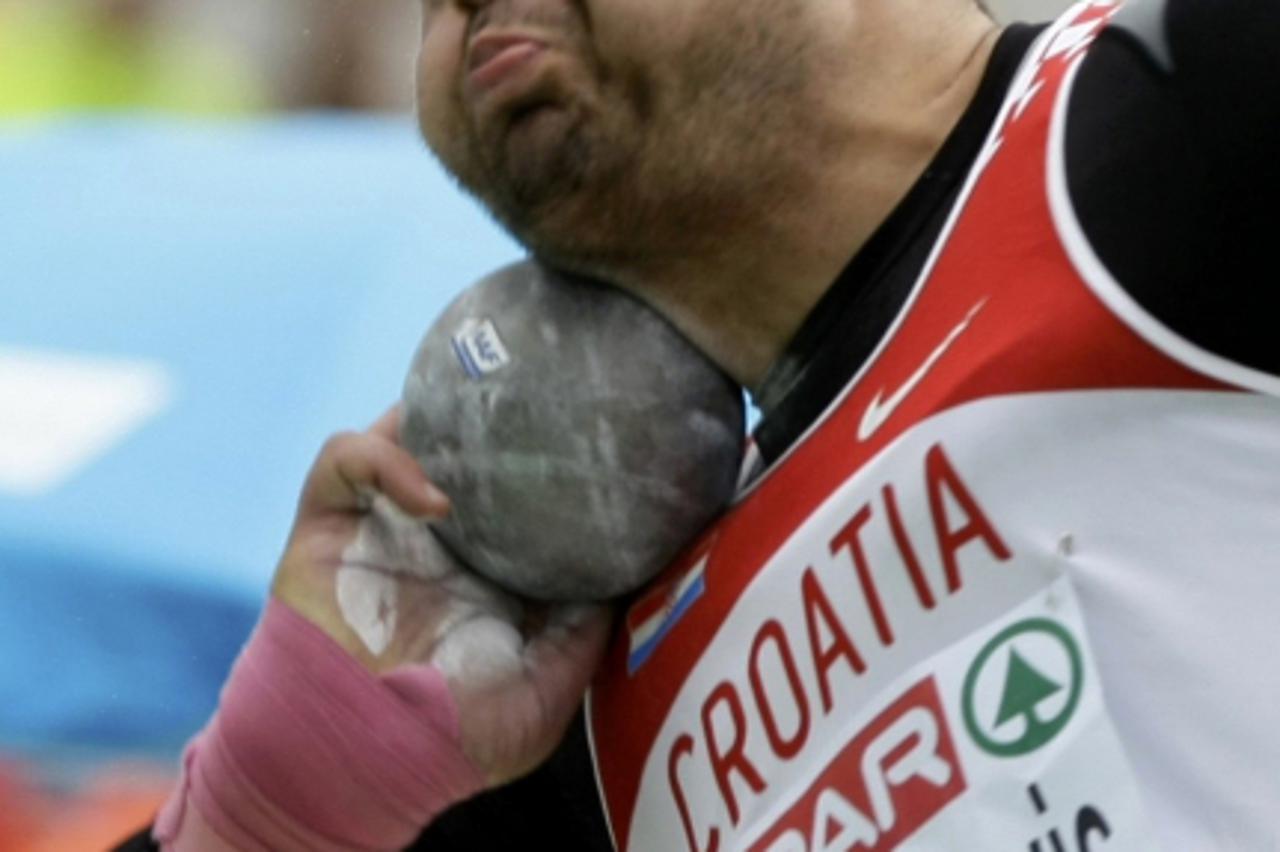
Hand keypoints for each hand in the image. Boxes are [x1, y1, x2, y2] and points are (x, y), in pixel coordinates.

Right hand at [272, 406, 612, 785]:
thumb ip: (582, 633)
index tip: (583, 431)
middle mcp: (434, 538)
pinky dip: (385, 458)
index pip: (514, 489)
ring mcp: (380, 525)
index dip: (542, 457)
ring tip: (478, 419)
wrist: (358, 763)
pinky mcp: (327, 524)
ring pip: (402, 431)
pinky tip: (433, 499)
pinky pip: (344, 458)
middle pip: (458, 446)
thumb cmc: (451, 742)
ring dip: (434, 416)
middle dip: (488, 414)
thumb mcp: (546, 693)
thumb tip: (626, 573)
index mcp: (484, 568)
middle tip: (534, 393)